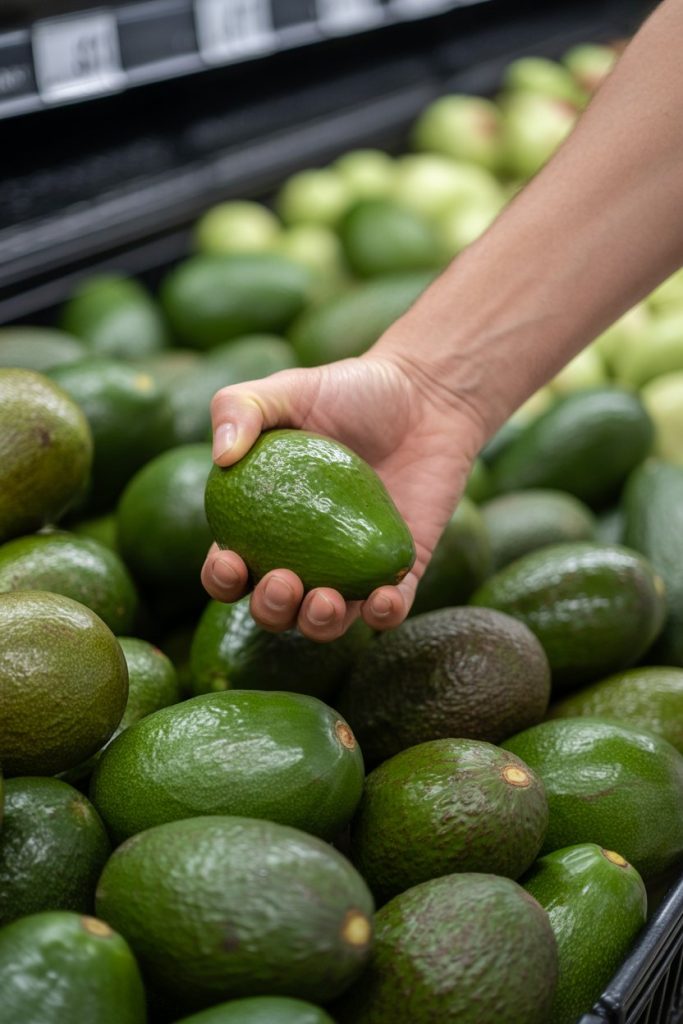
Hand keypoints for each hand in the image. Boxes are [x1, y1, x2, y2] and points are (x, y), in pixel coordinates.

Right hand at [201, 350, 485, 640]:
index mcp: (266, 523)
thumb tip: (221, 457)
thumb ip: (239, 406)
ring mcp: (351, 568)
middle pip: (274, 608)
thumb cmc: (351, 390)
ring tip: (326, 600)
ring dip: (319, 625)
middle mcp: (304, 555)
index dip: (222, 579)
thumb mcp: (287, 387)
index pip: (231, 568)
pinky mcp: (398, 571)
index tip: (231, 560)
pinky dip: (382, 616)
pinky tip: (382, 599)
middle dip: (271, 610)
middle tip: (284, 581)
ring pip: (327, 622)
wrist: (426, 397)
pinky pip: (388, 611)